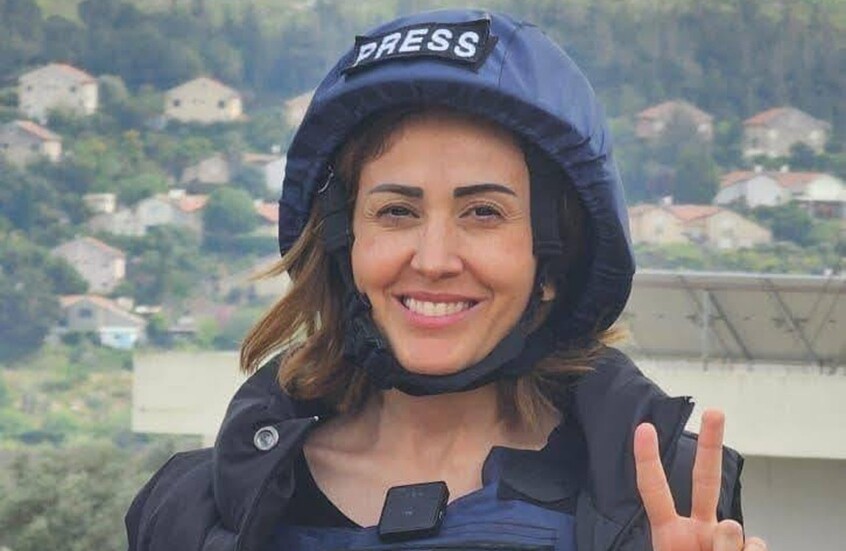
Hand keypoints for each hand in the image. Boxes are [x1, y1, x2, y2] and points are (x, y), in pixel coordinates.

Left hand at [634, 409, 767, 550]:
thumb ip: (705, 546)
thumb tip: (731, 525)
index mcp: (671, 534)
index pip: (654, 491)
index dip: (648, 460)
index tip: (644, 428)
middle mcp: (699, 530)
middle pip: (705, 479)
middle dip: (711, 443)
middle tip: (714, 411)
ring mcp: (725, 540)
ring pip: (733, 528)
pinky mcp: (751, 549)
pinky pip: (756, 546)